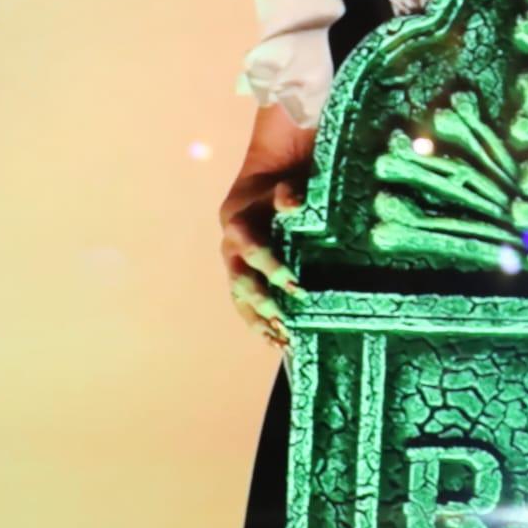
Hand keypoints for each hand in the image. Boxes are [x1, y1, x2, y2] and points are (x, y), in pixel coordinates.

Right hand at [219, 177, 305, 345]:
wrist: (255, 193)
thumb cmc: (275, 189)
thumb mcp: (282, 184)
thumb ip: (287, 193)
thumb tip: (293, 202)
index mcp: (240, 227)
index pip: (254, 252)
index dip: (272, 269)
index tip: (295, 286)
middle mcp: (232, 252)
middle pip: (244, 283)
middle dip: (264, 303)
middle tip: (285, 321)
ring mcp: (235, 269)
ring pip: (242, 300)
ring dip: (260, 322)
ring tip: (280, 341)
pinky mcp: (241, 281)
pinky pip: (245, 307)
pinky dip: (259, 325)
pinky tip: (276, 343)